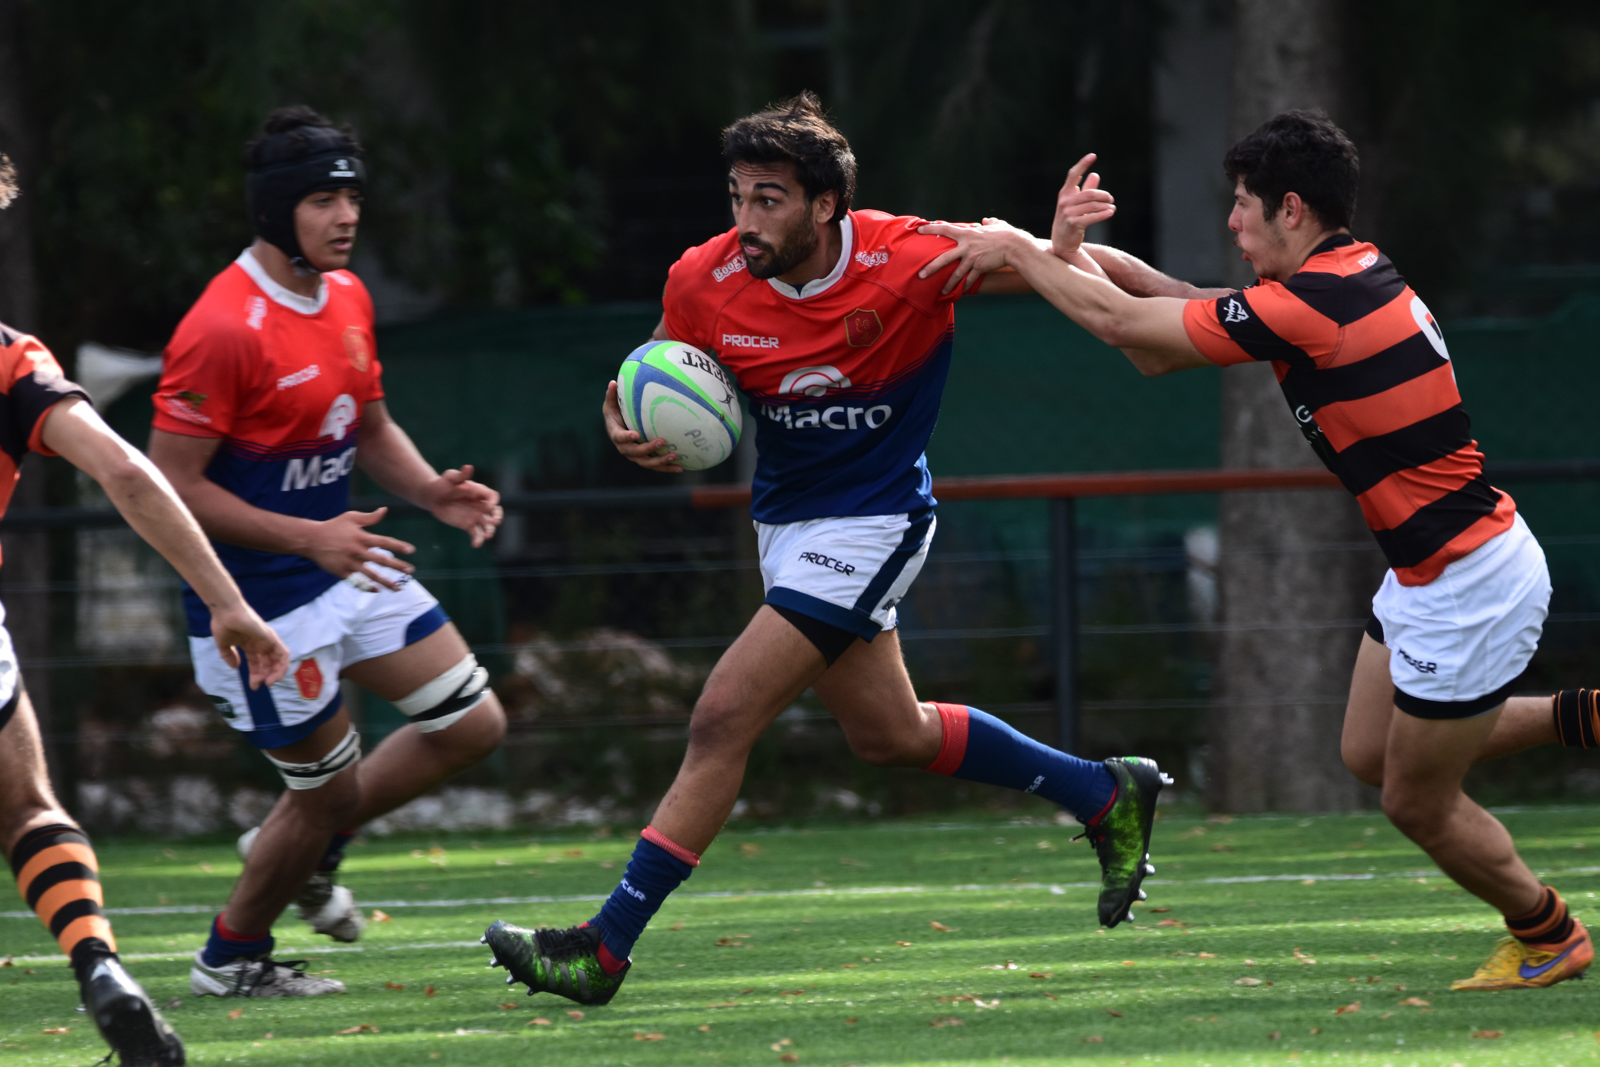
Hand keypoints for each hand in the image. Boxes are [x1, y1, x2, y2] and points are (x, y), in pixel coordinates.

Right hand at [209, 602, 289, 689]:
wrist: (225, 612)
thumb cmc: (223, 624)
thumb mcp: (224, 645)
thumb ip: (229, 656)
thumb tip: (235, 667)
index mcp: (250, 646)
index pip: (257, 664)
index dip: (256, 676)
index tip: (253, 686)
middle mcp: (261, 644)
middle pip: (268, 664)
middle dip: (265, 676)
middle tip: (259, 685)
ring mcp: (267, 641)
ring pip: (278, 660)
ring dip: (276, 673)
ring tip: (269, 682)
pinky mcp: (272, 638)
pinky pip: (283, 653)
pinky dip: (282, 665)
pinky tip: (276, 674)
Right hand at [304, 508, 415, 589]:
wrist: (311, 539)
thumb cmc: (333, 526)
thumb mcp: (351, 517)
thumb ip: (369, 517)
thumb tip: (384, 510)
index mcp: (361, 537)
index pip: (384, 542)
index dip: (398, 546)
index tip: (411, 550)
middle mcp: (357, 551)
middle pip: (381, 560)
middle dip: (397, 566)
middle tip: (411, 571)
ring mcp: (349, 563)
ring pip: (371, 575)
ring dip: (386, 582)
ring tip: (399, 588)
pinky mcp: (341, 572)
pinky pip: (356, 582)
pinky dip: (367, 587)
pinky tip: (377, 590)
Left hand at [425, 464, 502, 546]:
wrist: (433, 496)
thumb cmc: (443, 483)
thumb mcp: (450, 477)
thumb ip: (461, 475)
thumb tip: (469, 467)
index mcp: (479, 492)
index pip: (492, 496)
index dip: (494, 501)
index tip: (491, 506)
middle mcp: (480, 505)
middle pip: (495, 512)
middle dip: (497, 517)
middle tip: (494, 521)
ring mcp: (475, 516)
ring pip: (487, 525)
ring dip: (490, 531)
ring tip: (487, 536)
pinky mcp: (468, 525)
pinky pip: (476, 534)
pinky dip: (478, 540)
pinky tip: (476, 545)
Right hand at [602, 380, 682, 473]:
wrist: (619, 428)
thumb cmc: (615, 413)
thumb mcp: (611, 404)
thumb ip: (612, 395)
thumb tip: (613, 382)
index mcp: (616, 434)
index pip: (620, 437)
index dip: (627, 438)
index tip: (636, 435)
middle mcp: (625, 448)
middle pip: (635, 452)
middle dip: (649, 449)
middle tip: (662, 442)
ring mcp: (635, 456)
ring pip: (647, 462)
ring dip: (660, 461)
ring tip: (674, 457)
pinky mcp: (645, 460)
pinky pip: (656, 465)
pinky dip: (667, 467)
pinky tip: (680, 467)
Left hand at [917, 218, 1037, 294]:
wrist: (1014, 245)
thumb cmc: (1006, 233)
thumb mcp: (996, 225)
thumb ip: (989, 222)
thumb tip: (987, 220)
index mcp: (967, 234)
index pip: (944, 230)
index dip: (930, 229)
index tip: (919, 230)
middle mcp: (966, 246)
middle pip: (944, 259)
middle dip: (931, 268)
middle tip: (920, 275)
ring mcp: (972, 258)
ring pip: (956, 274)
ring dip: (947, 284)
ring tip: (940, 292)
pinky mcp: (979, 267)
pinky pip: (969, 280)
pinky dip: (964, 287)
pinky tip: (959, 293)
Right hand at [1051, 152, 1115, 257]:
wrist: (1062, 243)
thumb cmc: (1071, 221)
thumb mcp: (1077, 205)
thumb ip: (1086, 190)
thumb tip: (1095, 174)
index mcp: (1065, 194)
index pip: (1074, 175)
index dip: (1083, 164)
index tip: (1093, 155)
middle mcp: (1064, 201)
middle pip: (1089, 193)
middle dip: (1103, 195)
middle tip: (1111, 198)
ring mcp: (1067, 213)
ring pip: (1093, 205)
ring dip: (1105, 205)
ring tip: (1112, 207)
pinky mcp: (1073, 224)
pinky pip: (1092, 216)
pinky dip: (1104, 214)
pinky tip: (1111, 212)